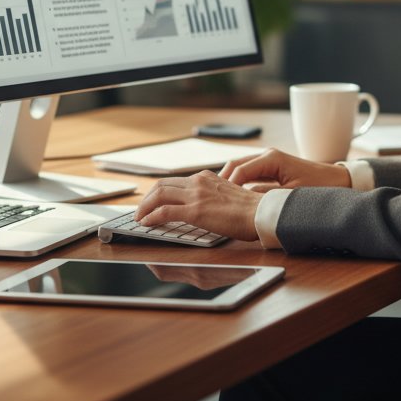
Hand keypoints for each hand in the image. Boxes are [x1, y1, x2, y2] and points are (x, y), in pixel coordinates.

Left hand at [134, 170, 262, 241]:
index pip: (174, 181)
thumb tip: (201, 207)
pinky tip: (146, 223)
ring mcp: (196, 195)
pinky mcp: (195, 211)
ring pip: (159, 195)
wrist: (260, 212)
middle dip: (147, 198)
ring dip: (144, 207)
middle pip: (162, 185)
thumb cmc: (249, 209)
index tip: (152, 201)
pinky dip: (151, 217)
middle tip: (141, 210)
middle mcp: (198, 182)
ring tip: (139, 217)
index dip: (159, 192)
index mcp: (206, 177)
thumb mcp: (227, 194)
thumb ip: (211, 196)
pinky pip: (165, 211)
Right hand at [219, 147, 352, 190]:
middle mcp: (267, 156)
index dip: (227, 187)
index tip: (218, 202)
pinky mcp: (272, 169)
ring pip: (240, 169)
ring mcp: (269, 161)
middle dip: (222, 182)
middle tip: (211, 199)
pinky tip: (234, 198)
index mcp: (271, 158)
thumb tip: (243, 202)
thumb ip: (265, 197)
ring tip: (219, 199)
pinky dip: (239, 183)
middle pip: (235, 166)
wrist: (338, 182)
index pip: (239, 171)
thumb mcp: (291, 196)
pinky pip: (249, 174)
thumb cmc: (318, 188)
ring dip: (229, 182)